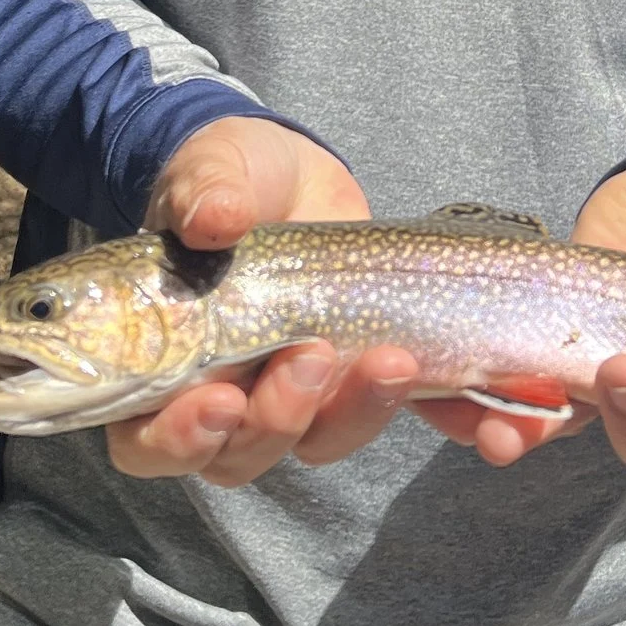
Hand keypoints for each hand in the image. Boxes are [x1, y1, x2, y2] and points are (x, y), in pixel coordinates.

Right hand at [106, 117, 418, 484]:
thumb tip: (213, 216)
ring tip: (394, 358)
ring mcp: (296, 395)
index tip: (221, 400)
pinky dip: (442, 419)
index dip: (179, 437)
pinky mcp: (363, 378)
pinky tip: (479, 403)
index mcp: (161, 365)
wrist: (288, 174)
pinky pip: (396, 413)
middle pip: (239, 454)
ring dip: (357, 413)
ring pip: (319, 440)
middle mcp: (224, 397)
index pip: (146, 436)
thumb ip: (204, 193)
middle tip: (313, 359)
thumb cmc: (227, 178)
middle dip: (280, 419)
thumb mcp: (210, 172)